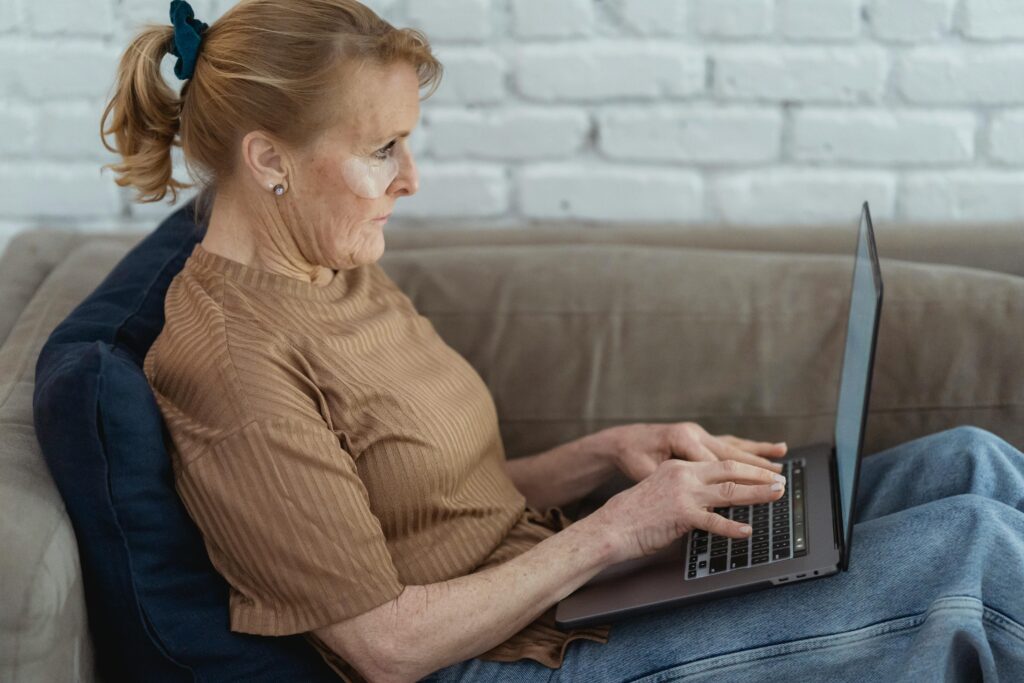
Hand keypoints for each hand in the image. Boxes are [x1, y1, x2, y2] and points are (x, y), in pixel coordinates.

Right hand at [588, 458, 786, 564]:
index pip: (719, 463)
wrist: (612, 526)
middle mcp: (684, 475)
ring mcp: (684, 494)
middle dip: (759, 474)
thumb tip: (706, 502)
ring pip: (729, 491)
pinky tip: (747, 531)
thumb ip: (683, 491)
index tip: (763, 471)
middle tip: (779, 479)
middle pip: (730, 470)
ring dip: (757, 493)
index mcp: (679, 467)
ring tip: (776, 494)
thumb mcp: (660, 491)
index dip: (745, 466)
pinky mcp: (682, 515)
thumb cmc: (633, 514)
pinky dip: (733, 526)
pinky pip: (714, 521)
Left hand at [605, 421, 787, 481]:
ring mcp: (699, 433)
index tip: (748, 495)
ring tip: (782, 459)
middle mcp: (693, 433)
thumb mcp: (644, 471)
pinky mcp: (701, 437)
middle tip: (777, 479)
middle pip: (729, 454)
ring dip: (759, 455)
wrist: (623, 440)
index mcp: (680, 438)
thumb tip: (690, 500)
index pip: (711, 463)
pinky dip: (752, 448)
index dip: (728, 482)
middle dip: (755, 468)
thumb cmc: (632, 457)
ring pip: (735, 447)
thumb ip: (667, 483)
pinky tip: (772, 449)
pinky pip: (731, 444)